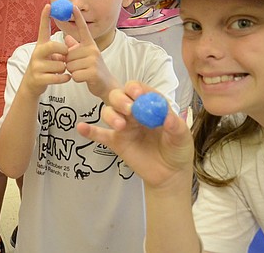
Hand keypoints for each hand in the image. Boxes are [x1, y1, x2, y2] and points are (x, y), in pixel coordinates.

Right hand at [20, 5, 71, 97]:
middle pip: (53, 45)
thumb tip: (70, 38)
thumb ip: (58, 47)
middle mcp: (36, 53)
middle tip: (64, 56)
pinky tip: (64, 77)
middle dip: (63, 51)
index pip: (43, 28)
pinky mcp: (38, 78)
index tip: (48, 5)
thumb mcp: (49, 55)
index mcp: (40, 45)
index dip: (45, 17)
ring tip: (59, 70)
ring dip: (64, 69)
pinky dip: (64, 78)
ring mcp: (36, 66)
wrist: (32, 86)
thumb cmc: (44, 67)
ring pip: (60, 64)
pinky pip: (58, 76)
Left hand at [63, 6, 117, 100]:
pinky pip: (74, 75)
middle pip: (69, 54)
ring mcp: (94, 60)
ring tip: (83, 72)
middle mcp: (93, 50)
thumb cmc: (93, 71)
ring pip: (70, 65)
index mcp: (90, 45)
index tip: (72, 6)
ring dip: (73, 72)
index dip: (78, 17)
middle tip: (80, 67)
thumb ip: (76, 48)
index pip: (83, 28)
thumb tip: (67, 38)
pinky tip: (84, 79)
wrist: (106, 86)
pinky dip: (76, 79)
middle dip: (70, 63)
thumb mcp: (85, 57)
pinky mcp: (93, 72)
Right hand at [77, 81, 193, 189]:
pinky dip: (90, 131)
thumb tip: (169, 118)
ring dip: (111, 115)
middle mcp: (134, 112)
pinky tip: (81, 127)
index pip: (140, 90)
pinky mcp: (116, 142)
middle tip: (129, 110)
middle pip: (120, 96)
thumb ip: (176, 127)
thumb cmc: (177, 150)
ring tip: (120, 126)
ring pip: (109, 112)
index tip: (137, 94)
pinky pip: (100, 135)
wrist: (170, 175)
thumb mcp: (182, 137)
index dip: (137, 89)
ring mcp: (124, 126)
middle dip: (121, 99)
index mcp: (151, 106)